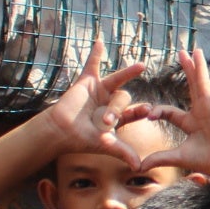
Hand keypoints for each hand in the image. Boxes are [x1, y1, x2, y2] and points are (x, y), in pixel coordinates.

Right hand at [43, 38, 148, 167]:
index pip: (134, 112)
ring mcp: (100, 91)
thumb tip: (140, 167)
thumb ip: (123, 152)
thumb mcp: (106, 145)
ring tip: (141, 66)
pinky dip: (95, 54)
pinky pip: (92, 65)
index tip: (150, 110)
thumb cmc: (82, 139)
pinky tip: (100, 41)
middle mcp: (111, 102)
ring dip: (128, 74)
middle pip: (123, 99)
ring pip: (117, 81)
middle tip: (105, 121)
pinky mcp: (87, 82)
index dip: (141, 110)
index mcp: (118, 117)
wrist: (60, 131)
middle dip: (116, 110)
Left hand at [138, 50, 209, 184]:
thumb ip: (159, 158)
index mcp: (190, 123)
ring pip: (203, 82)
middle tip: (181, 53)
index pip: (170, 111)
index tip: (148, 114)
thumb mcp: (177, 157)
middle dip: (186, 69)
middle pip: (191, 86)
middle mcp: (201, 112)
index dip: (157, 111)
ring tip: (196, 50)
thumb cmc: (206, 161)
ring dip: (199, 66)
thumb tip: (138, 167)